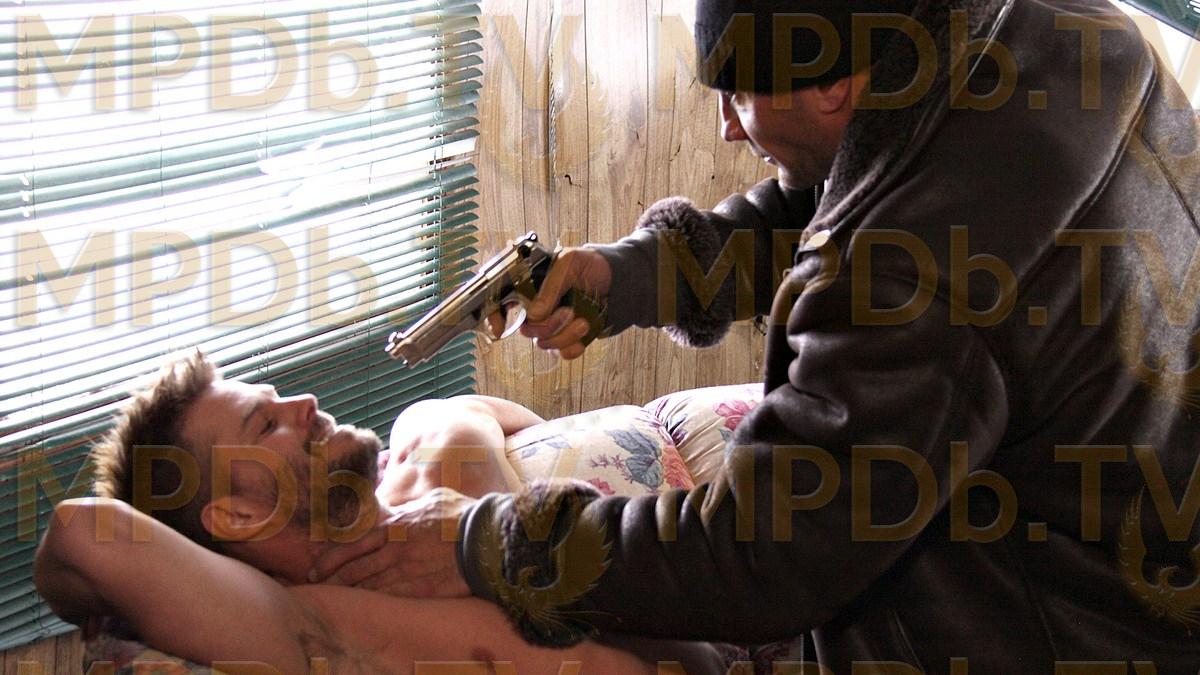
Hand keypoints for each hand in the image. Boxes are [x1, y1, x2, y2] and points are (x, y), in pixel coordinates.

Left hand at [308, 488, 474, 597]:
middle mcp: (394, 549)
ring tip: (336, 599)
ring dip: (351, 593)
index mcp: (394, 526)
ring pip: (369, 585)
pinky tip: (365, 606)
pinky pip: (390, 597)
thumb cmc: (461, 514)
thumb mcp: (431, 499)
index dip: (330, 559)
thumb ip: (407, 508)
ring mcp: (406, 571)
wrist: (485, 537)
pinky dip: (374, 602)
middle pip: (355, 569)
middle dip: (333, 579)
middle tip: (317, 587)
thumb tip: (394, 509)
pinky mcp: (420, 588)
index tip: (315, 569)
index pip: (352, 545)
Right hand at [486, 246, 611, 359]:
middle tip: (568, 311)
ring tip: (584, 321)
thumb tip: (536, 315)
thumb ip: (551, 285)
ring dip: (565, 334)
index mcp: (529, 282)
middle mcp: (536, 305)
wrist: (621, 281)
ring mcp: (551, 324)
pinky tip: (585, 331)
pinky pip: (561, 353)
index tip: (499, 329)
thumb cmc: (592, 264)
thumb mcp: (570, 263)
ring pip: (543, 343)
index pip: (500, 300)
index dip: (494, 316)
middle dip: (547, 325)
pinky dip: (573, 346)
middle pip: (525, 329)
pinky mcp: (567, 338)